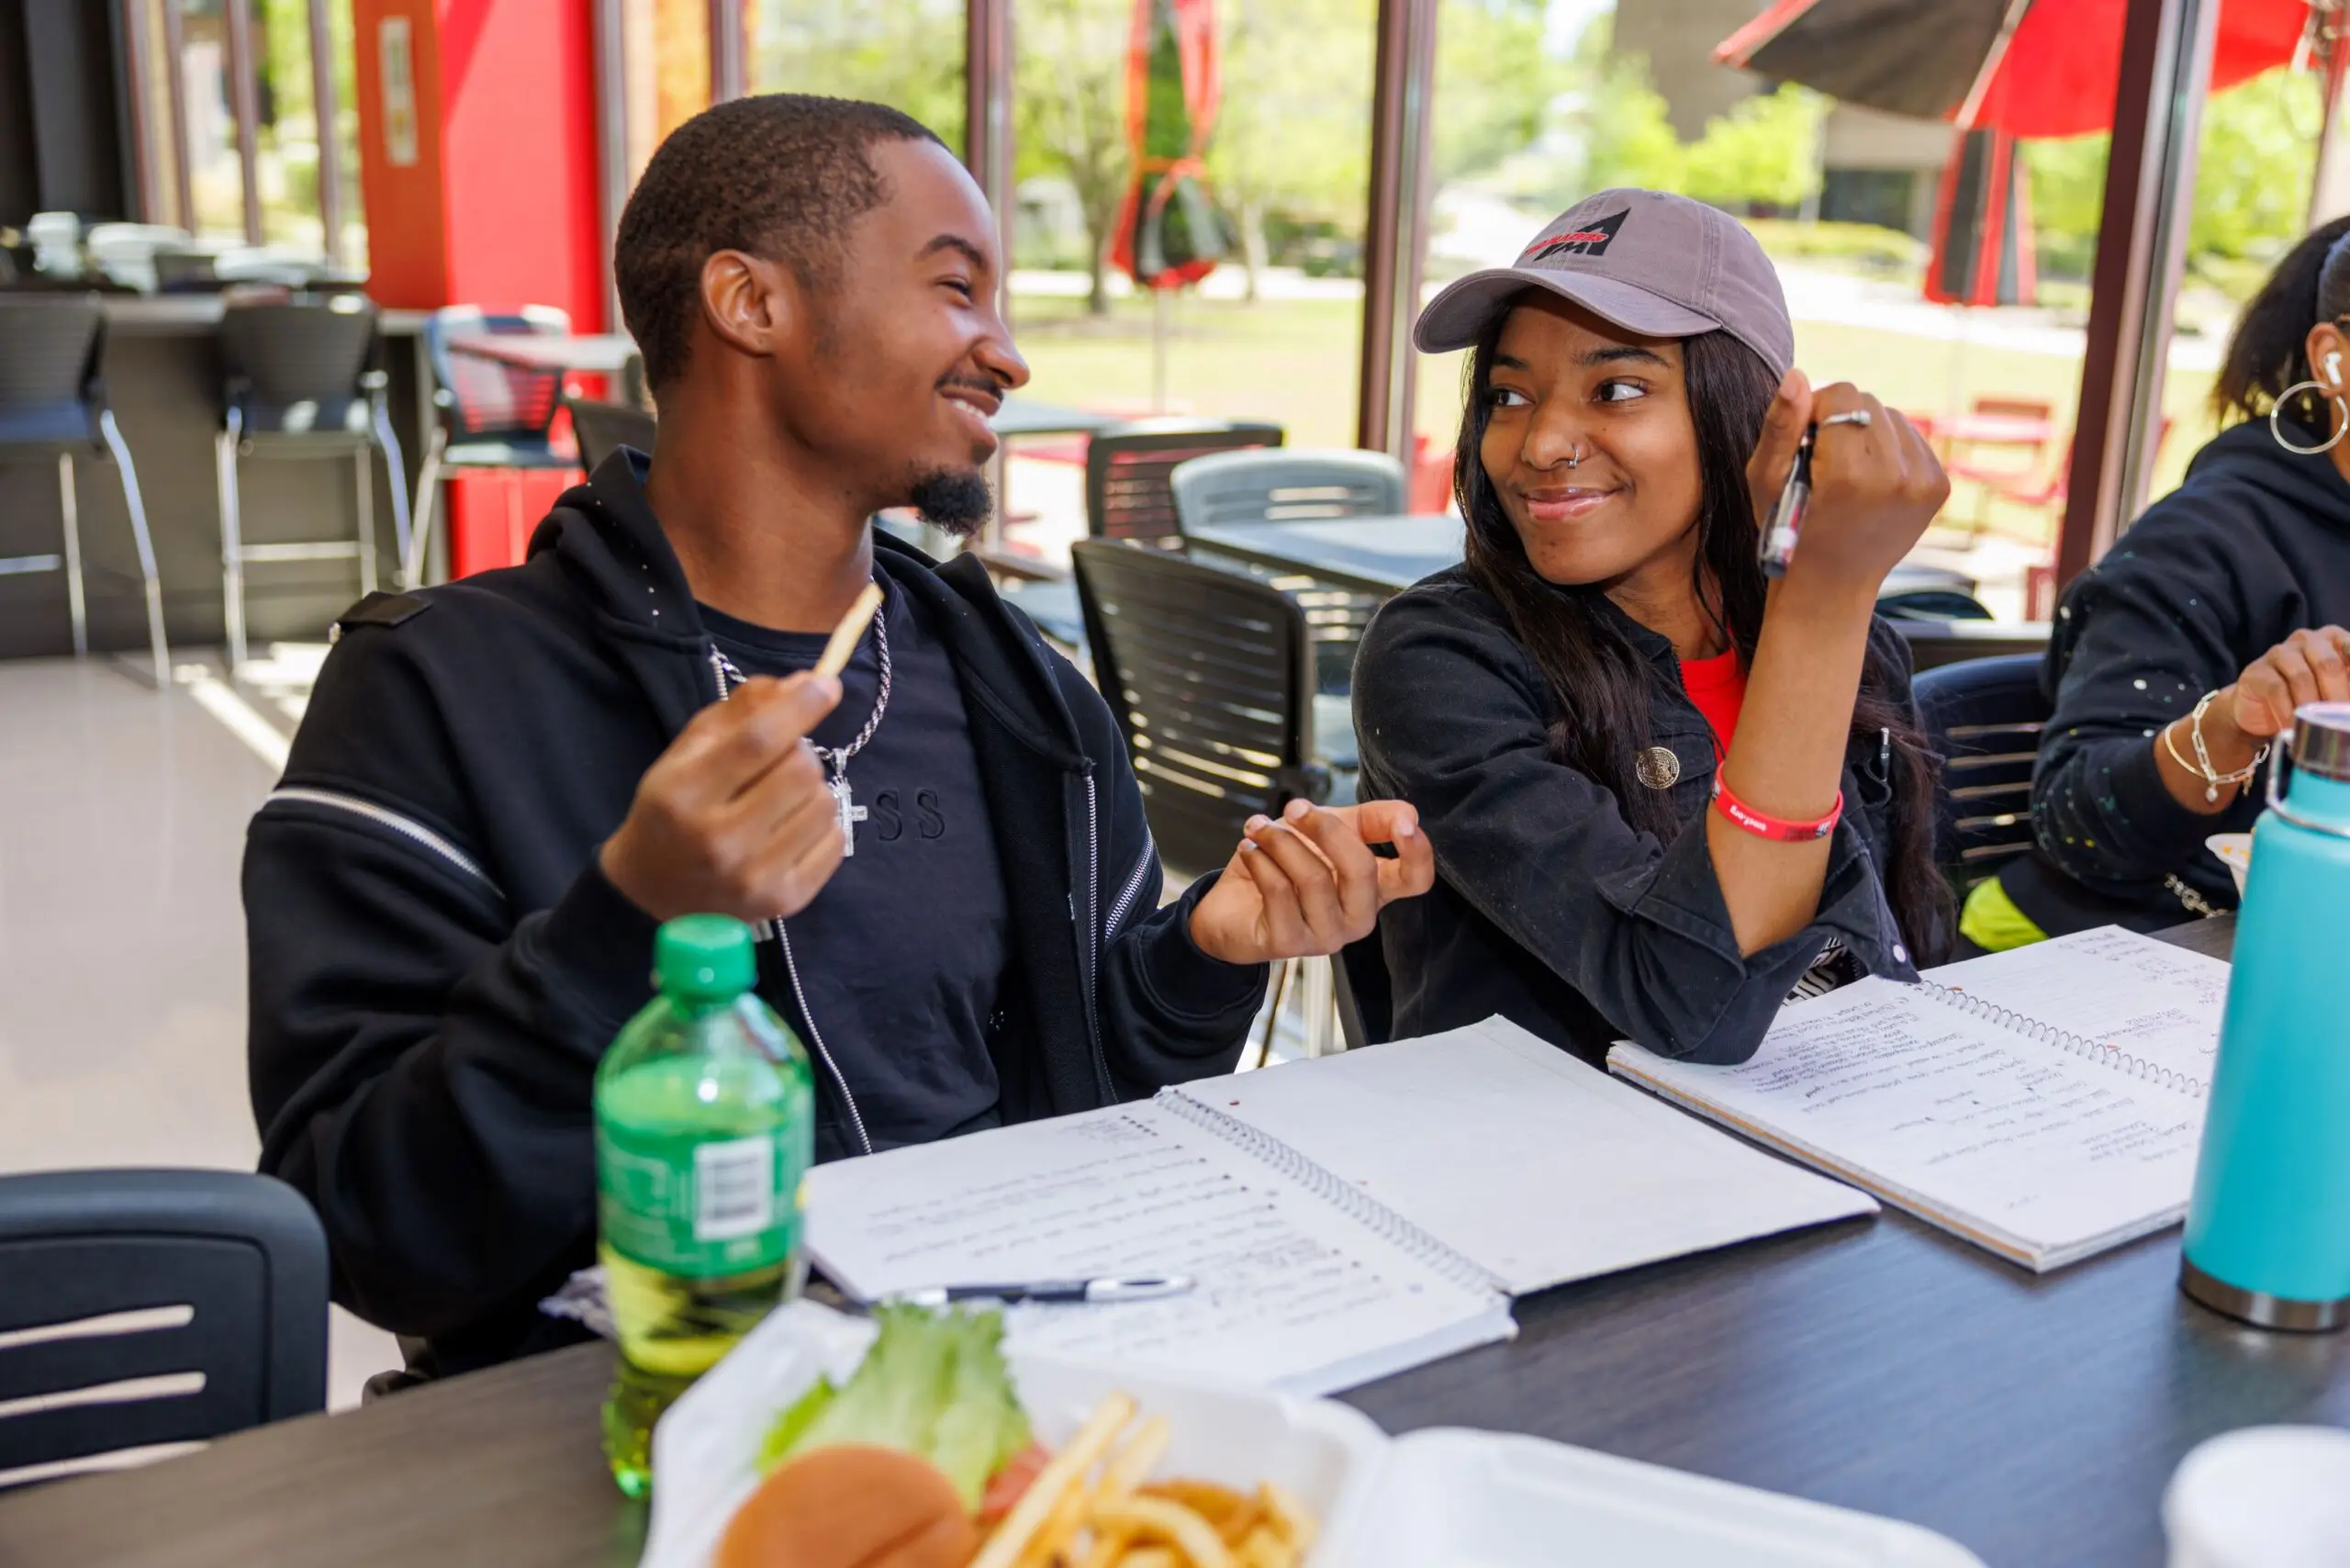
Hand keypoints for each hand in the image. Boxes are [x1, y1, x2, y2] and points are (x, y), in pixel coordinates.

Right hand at [599, 672, 846, 922]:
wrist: (653, 892)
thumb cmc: (673, 810)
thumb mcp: (688, 752)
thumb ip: (741, 712)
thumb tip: (804, 684)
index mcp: (685, 794)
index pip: (758, 740)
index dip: (799, 707)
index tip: (826, 684)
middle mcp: (720, 840)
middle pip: (800, 770)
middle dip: (799, 751)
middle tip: (780, 759)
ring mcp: (755, 877)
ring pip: (824, 803)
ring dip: (811, 789)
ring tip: (780, 799)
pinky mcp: (785, 901)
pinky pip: (835, 840)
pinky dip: (821, 824)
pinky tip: (790, 828)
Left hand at [1187, 799, 1436, 966]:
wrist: (1231, 903)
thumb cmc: (1286, 865)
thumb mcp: (1331, 830)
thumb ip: (1373, 819)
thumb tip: (1410, 813)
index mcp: (1376, 888)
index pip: (1416, 879)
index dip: (1419, 853)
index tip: (1405, 824)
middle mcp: (1358, 916)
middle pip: (1361, 869)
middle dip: (1324, 828)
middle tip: (1293, 808)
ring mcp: (1327, 936)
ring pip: (1313, 877)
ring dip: (1280, 841)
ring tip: (1259, 829)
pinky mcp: (1289, 944)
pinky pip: (1279, 890)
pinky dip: (1259, 860)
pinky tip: (1250, 851)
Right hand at [1745, 372, 1947, 600]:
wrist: (1831, 586)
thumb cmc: (1789, 531)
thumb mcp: (1766, 480)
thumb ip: (1780, 425)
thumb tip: (1798, 374)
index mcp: (1850, 475)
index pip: (1842, 394)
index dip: (1816, 412)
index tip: (1805, 445)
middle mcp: (1896, 477)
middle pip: (1868, 401)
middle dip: (1842, 421)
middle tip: (1825, 463)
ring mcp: (1924, 482)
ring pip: (1892, 416)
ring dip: (1867, 433)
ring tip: (1848, 472)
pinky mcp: (1939, 486)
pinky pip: (1912, 437)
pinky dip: (1889, 449)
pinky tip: (1872, 480)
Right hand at [2222, 625, 2349, 741]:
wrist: (2261, 710)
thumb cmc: (2308, 697)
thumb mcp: (2335, 691)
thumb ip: (2346, 691)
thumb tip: (2349, 710)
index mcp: (2334, 639)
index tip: (2349, 702)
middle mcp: (2308, 639)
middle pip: (2328, 664)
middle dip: (2337, 696)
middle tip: (2341, 721)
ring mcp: (2280, 652)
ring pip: (2301, 678)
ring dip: (2311, 707)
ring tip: (2317, 727)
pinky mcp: (2257, 670)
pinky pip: (2276, 689)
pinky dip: (2287, 712)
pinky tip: (2292, 727)